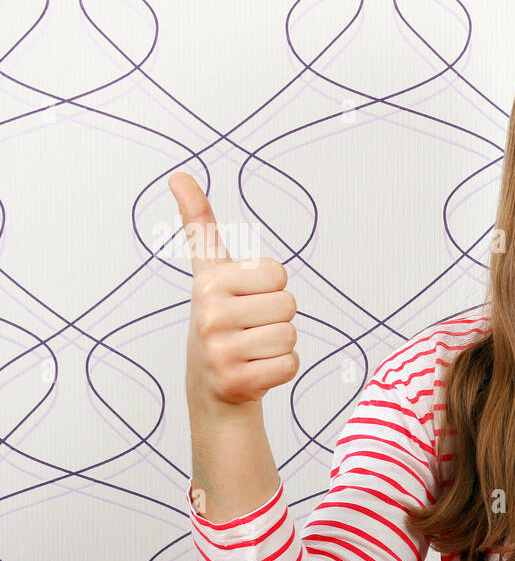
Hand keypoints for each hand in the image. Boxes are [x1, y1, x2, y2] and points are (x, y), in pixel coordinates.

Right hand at [171, 172, 298, 407]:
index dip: (271, 287)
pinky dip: (282, 369)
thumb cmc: (219, 320)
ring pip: (290, 335)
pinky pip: (290, 364)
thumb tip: (179, 174)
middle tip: (251, 329)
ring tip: (252, 349)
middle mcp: (210, 315)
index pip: (277, 272)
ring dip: (279, 344)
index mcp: (208, 283)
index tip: (246, 298)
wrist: (211, 386)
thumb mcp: (208, 271)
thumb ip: (199, 224)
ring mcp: (220, 351)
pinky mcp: (237, 381)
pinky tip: (257, 370)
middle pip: (288, 304)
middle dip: (278, 317)